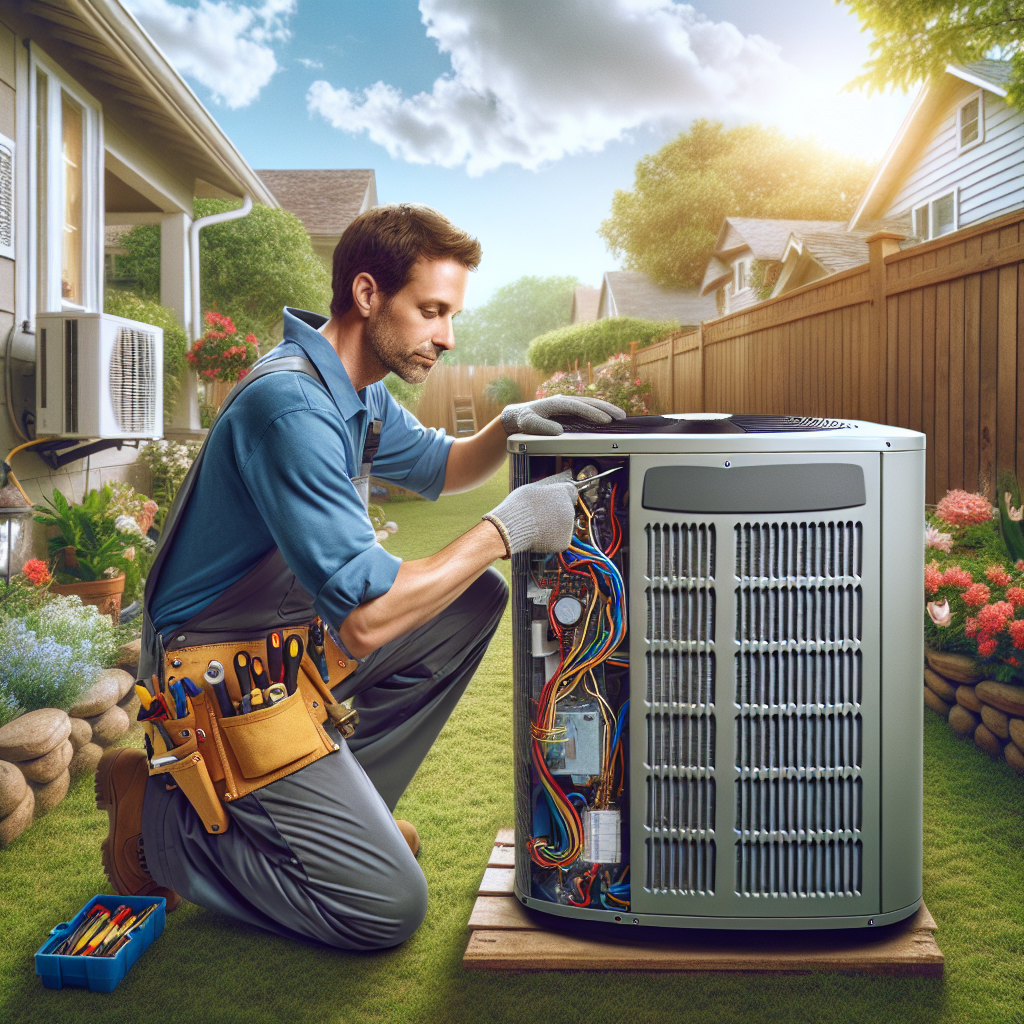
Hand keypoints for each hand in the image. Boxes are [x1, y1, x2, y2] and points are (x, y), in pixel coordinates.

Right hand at [482, 471, 578, 555]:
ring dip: (553, 527)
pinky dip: (550, 540)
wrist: (511, 527)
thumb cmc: (518, 507)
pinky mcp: (564, 542)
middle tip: (540, 517)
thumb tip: (549, 491)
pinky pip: (558, 540)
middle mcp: (569, 509)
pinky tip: (539, 537)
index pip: (571, 492)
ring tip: (536, 527)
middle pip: (566, 510)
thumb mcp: (532, 490)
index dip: (563, 496)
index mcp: (562, 493)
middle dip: (556, 513)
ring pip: (563, 526)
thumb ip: (546, 491)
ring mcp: (568, 527)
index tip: (557, 500)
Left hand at [500, 396, 625, 435]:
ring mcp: (567, 403)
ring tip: (621, 416)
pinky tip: (607, 416)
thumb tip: (559, 431)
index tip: (605, 420)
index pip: (579, 407)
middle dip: (606, 408)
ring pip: (590, 403)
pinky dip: (598, 411)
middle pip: (589, 402)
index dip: (593, 413)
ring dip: (605, 408)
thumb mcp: (529, 424)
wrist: (517, 415)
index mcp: (557, 402)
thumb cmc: (522, 419)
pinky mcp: (568, 408)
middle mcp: (564, 400)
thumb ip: (541, 427)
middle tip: (622, 416)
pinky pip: (586, 408)